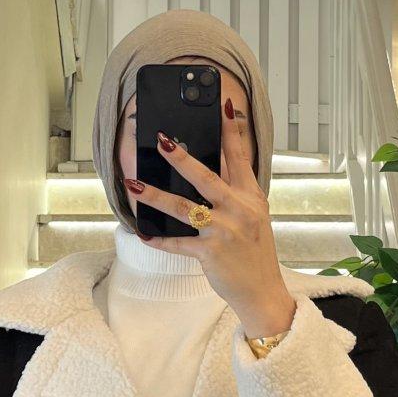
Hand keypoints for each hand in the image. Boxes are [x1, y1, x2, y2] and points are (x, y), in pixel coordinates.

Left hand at [123, 99, 296, 337]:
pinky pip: (178, 244)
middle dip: (183, 158)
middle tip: (162, 141)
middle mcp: (239, 210)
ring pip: (184, 208)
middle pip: (207, 177)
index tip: (222, 106)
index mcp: (251, 197)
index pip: (240, 157)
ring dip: (156, 196)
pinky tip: (143, 233)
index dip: (231, 131)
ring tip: (134, 185)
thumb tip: (212, 167)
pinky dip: (159, 240)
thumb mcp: (254, 216)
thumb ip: (236, 191)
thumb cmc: (254, 253)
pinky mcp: (211, 253)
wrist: (262, 290)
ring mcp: (224, 231)